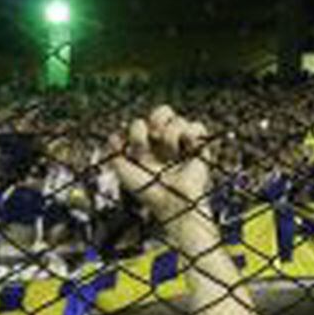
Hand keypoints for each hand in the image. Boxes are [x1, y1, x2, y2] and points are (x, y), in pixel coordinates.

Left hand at [110, 104, 212, 225]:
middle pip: (163, 112)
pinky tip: (188, 144)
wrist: (172, 202)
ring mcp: (182, 144)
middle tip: (156, 133)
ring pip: (178, 120)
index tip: (139, 149)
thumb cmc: (148, 191)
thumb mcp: (123, 173)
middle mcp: (164, 142)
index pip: (141, 123)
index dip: (137, 130)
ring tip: (173, 151)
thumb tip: (114, 135)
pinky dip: (193, 132)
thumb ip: (114, 153)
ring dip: (172, 134)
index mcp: (147, 145)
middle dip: (158, 118)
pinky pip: (198, 126)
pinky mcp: (199, 148)